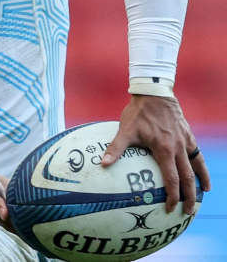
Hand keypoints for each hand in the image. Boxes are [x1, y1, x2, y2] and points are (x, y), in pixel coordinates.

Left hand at [102, 94, 210, 213]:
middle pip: (187, 177)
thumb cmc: (138, 112)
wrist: (155, 93)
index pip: (171, 179)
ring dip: (200, 182)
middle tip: (188, 211)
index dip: (172, 195)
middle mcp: (179, 148)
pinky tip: (202, 173)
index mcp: (164, 150)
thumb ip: (116, 148)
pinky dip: (201, 166)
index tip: (170, 208)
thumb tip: (103, 164)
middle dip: (188, 196)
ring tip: (202, 195)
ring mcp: (186, 141)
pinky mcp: (188, 135)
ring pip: (197, 166)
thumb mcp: (126, 130)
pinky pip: (198, 154)